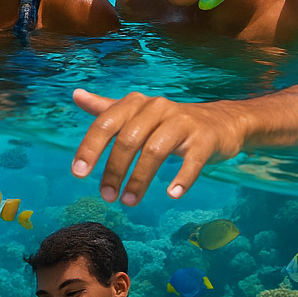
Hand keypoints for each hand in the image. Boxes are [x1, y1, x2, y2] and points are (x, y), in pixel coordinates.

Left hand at [70, 89, 245, 205]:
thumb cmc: (169, 122)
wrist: (221, 121)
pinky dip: (182, 178)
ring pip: (155, 151)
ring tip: (129, 201)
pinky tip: (172, 194)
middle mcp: (157, 108)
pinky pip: (192, 160)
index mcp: (135, 104)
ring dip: (139, 179)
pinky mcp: (205, 139)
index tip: (78, 173)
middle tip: (106, 196)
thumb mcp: (137, 113)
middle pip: (129, 139)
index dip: (90, 148)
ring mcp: (182, 123)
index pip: (106, 124)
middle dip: (114, 170)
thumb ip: (106, 108)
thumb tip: (76, 94)